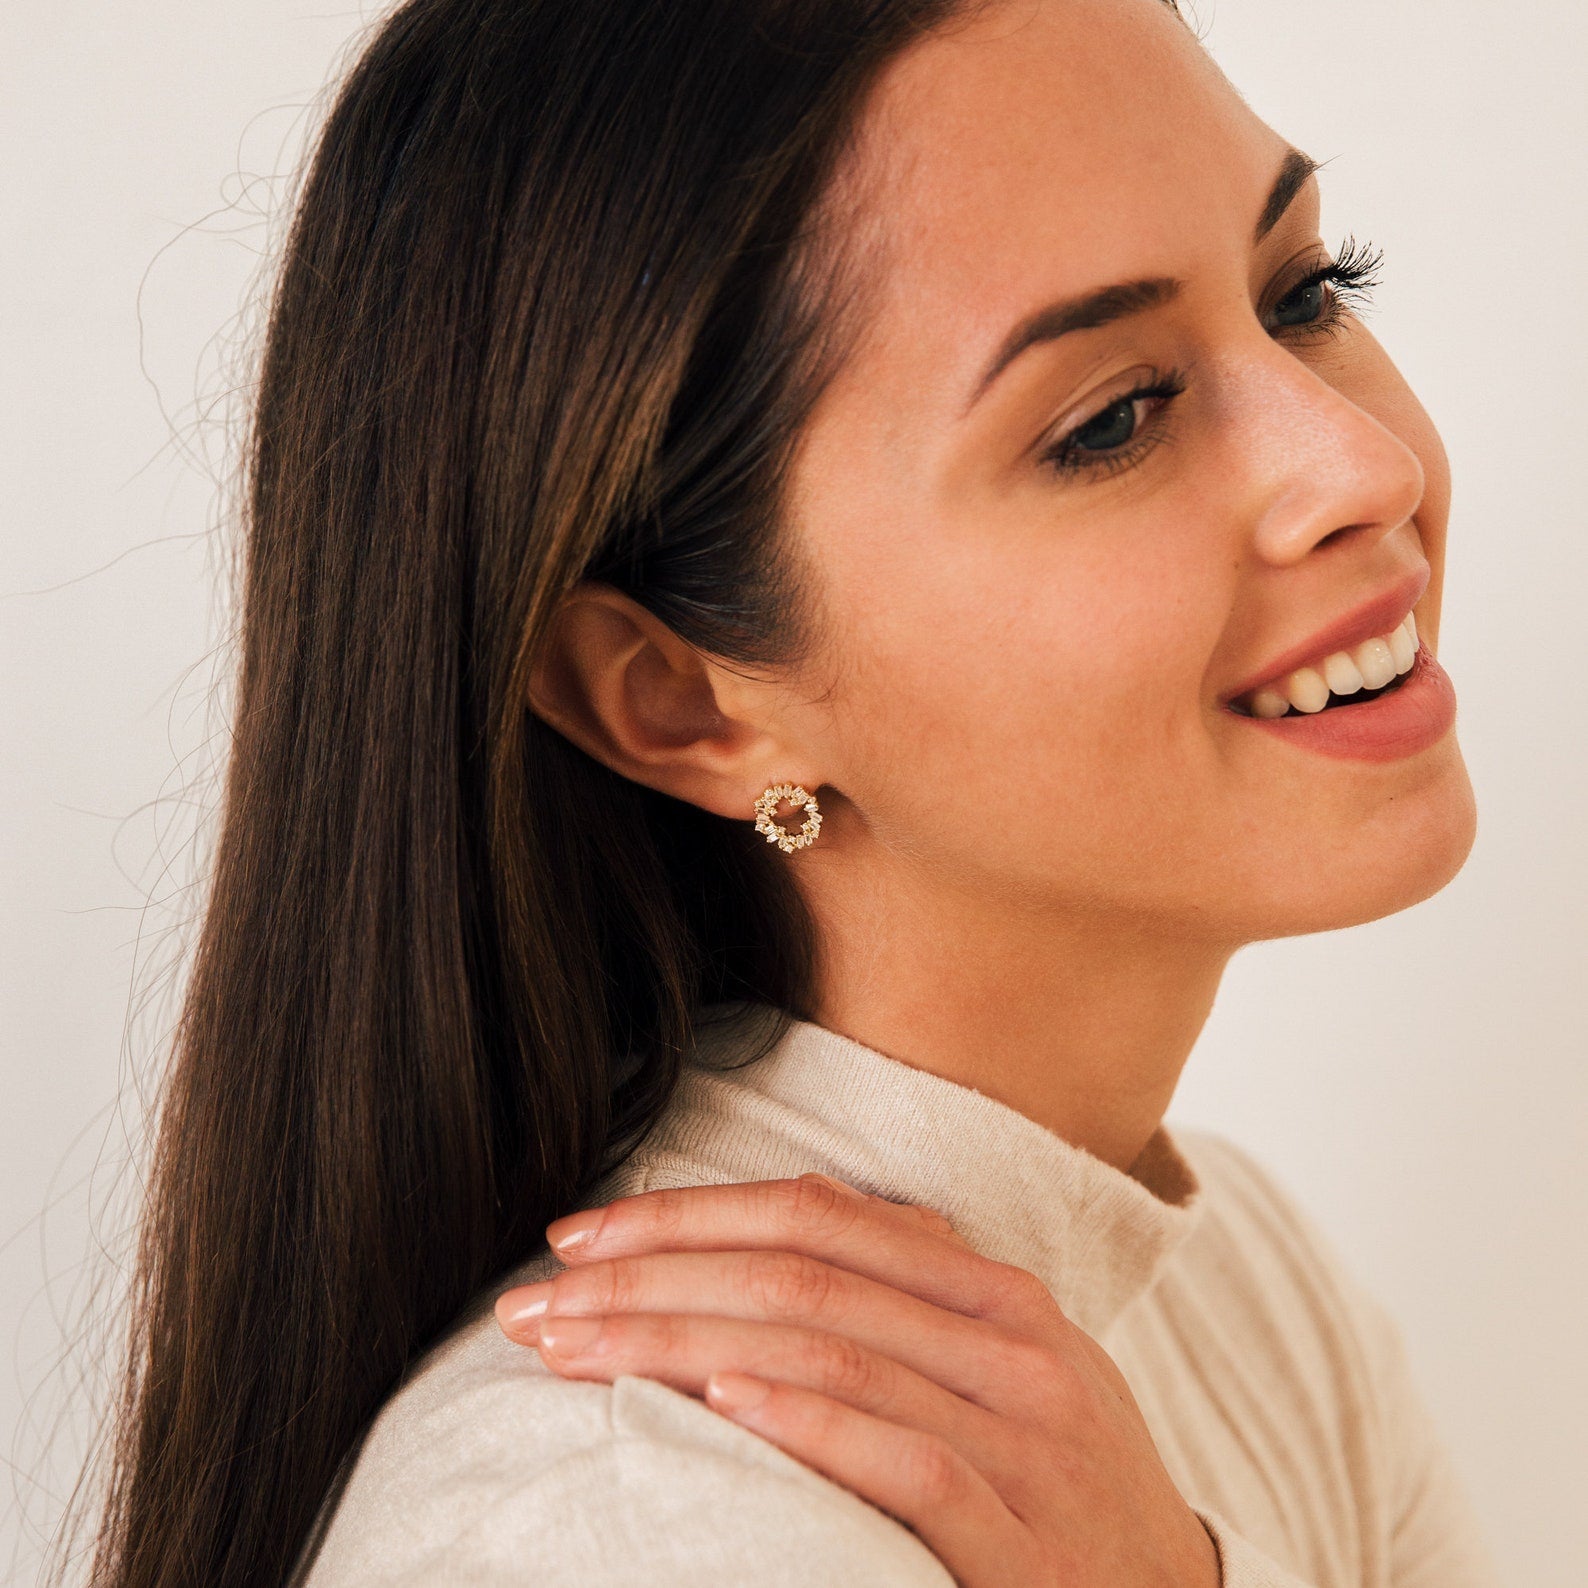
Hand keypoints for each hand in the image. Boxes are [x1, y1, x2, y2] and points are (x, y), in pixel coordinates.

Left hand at [495, 1175, 1219, 1587]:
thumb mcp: (1007, 1373)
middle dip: (651, 1275)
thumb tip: (758, 1266)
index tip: (579, 1236)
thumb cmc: (1066, 1492)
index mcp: (994, 1291)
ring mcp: (1024, 1438)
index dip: (688, 1215)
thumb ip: (909, 1308)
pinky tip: (721, 1400)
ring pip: (829, 1351)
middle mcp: (1012, 1343)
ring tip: (574, 1352)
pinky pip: (905, 1463)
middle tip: (536, 1300)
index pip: (818, 1218)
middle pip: (803, 1275)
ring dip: (682, 1339)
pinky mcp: (1024, 1542)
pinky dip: (807, 1421)